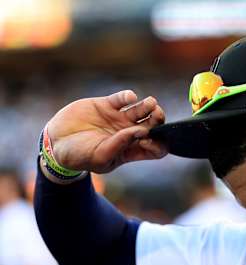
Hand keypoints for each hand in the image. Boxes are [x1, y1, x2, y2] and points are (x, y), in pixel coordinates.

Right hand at [46, 90, 166, 173]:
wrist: (56, 142)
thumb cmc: (79, 156)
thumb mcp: (101, 156)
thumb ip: (121, 145)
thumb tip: (141, 131)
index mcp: (131, 150)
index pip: (155, 148)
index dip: (159, 144)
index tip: (151, 140)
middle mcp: (129, 133)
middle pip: (154, 125)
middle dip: (159, 120)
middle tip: (156, 115)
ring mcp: (119, 118)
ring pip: (143, 109)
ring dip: (149, 105)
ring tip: (150, 103)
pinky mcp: (107, 105)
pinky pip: (124, 98)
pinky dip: (128, 96)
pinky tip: (128, 98)